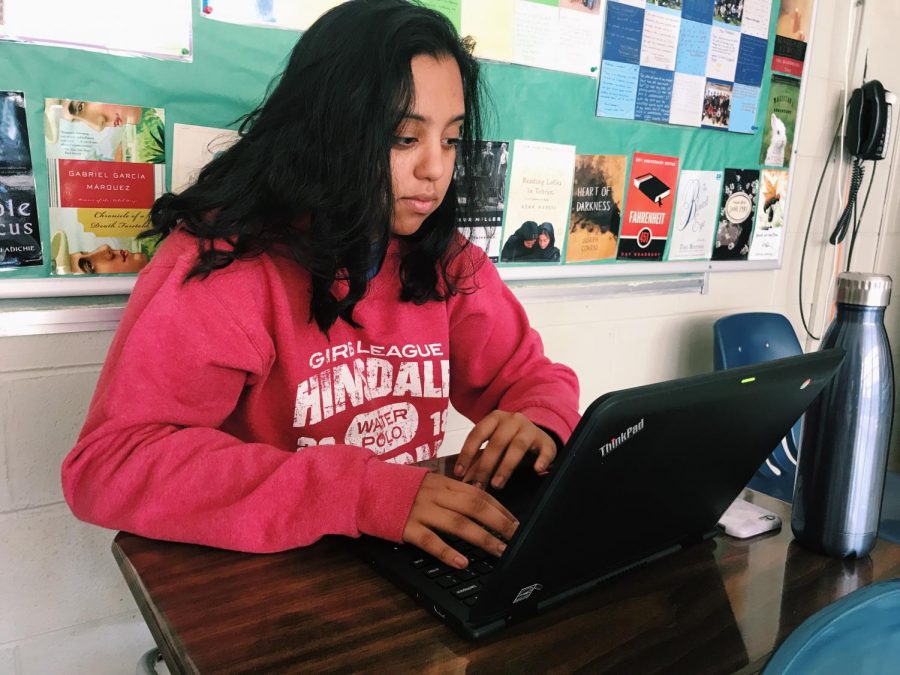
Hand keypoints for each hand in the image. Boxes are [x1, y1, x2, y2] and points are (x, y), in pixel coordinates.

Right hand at [402, 473, 518, 568]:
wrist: (363, 486)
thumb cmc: (396, 487)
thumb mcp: (426, 482)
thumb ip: (448, 491)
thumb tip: (475, 501)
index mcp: (442, 483)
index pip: (479, 493)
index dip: (500, 508)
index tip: (515, 521)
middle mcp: (435, 495)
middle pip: (475, 507)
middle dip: (500, 523)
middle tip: (517, 536)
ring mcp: (421, 511)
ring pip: (459, 524)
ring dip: (483, 539)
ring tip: (500, 551)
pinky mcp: (407, 527)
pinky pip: (431, 541)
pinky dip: (448, 553)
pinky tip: (462, 563)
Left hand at [454, 410, 555, 489]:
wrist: (536, 432)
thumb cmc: (509, 440)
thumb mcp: (492, 444)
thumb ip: (478, 459)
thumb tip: (464, 480)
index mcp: (495, 418)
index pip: (477, 434)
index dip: (467, 454)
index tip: (459, 473)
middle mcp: (512, 420)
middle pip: (497, 442)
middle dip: (485, 466)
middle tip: (478, 485)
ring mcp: (530, 429)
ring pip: (518, 446)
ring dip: (505, 467)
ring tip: (497, 484)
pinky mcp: (546, 441)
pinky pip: (545, 450)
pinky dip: (542, 460)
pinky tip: (537, 470)